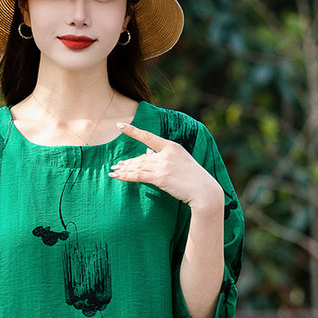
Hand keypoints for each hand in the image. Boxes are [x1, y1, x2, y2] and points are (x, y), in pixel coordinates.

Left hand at [108, 122, 223, 208]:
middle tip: (116, 165)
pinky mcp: (160, 178)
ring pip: (137, 166)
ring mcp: (163, 165)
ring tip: (113, 171)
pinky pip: (138, 176)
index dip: (132, 131)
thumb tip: (146, 151)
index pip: (148, 136)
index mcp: (172, 146)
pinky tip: (117, 177)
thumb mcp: (180, 161)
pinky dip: (125, 176)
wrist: (204, 191)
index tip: (120, 126)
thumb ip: (164, 156)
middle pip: (141, 157)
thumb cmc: (194, 178)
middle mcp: (166, 154)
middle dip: (127, 162)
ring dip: (123, 169)